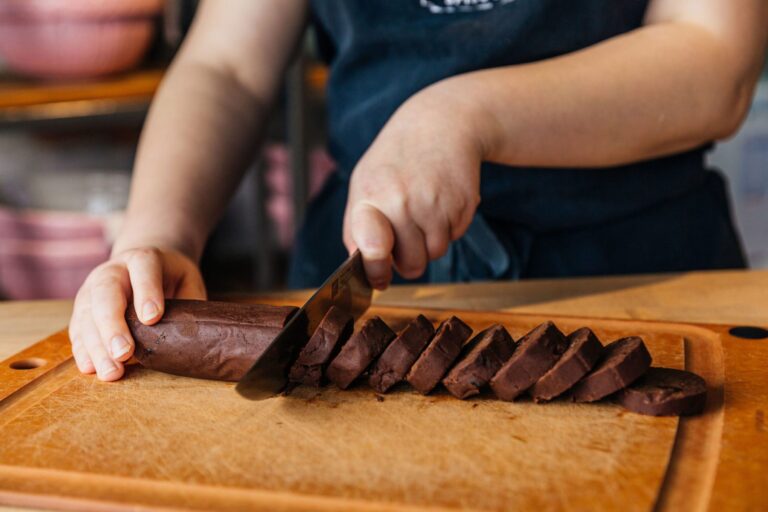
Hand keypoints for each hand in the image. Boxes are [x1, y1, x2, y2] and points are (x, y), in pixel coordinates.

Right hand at [68, 246, 205, 380]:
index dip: (147, 292)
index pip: (143, 269)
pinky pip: (78, 329)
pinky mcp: (82, 309)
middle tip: (124, 353)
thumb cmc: (171, 279)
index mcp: (143, 259)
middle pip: (106, 294)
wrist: (142, 266)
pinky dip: (83, 350)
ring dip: (97, 346)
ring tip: (111, 371)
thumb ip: (189, 303)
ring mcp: (92, 289)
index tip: (152, 318)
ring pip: (87, 315)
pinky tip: (91, 368)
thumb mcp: (188, 281)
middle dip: (113, 325)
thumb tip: (194, 336)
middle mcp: (112, 271)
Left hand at [343, 82, 485, 288]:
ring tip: (423, 211)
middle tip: (405, 234)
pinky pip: (454, 237)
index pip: (373, 248)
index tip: (379, 277)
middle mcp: (403, 202)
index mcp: (371, 197)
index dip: (376, 269)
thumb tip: (360, 267)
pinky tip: (440, 201)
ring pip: (434, 254)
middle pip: (411, 264)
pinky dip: (448, 228)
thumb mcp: (364, 183)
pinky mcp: (463, 205)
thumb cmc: (395, 161)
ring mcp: (435, 204)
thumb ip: (357, 228)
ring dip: (429, 243)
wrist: (440, 125)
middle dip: (408, 258)